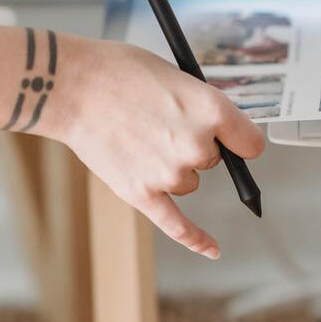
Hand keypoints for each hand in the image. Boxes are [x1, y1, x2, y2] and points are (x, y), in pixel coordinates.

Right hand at [38, 37, 265, 259]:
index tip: (231, 138)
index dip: (238, 137)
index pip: (249, 142)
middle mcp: (197, 145)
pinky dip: (197, 239)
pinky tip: (213, 250)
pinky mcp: (142, 194)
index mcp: (211, 109)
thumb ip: (200, 106)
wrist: (71, 86)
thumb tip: (213, 128)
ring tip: (137, 138)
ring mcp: (170, 173)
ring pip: (188, 181)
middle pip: (215, 160)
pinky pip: (178, 226)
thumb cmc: (118, 71)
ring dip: (172, 167)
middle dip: (194, 145)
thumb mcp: (175, 75)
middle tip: (158, 121)